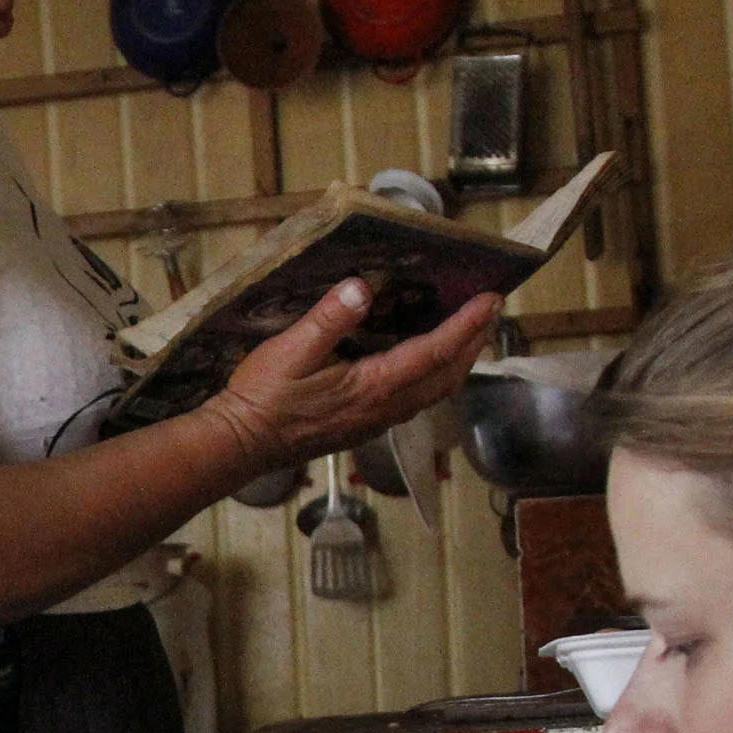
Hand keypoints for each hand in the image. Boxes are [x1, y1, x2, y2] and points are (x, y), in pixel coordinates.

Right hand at [204, 282, 501, 476]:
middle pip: (446, 378)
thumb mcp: (291, 350)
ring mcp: (375, 421)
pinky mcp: (363, 426)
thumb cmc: (263, 397)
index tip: (491, 300)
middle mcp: (383, 409)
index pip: (433, 353)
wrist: (241, 443)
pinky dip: (434, 376)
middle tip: (490, 312)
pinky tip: (426, 362)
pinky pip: (415, 401)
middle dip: (473, 344)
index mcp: (372, 387)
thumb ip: (329, 319)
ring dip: (457, 363)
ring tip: (469, 335)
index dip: (466, 326)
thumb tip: (361, 289)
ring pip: (434, 393)